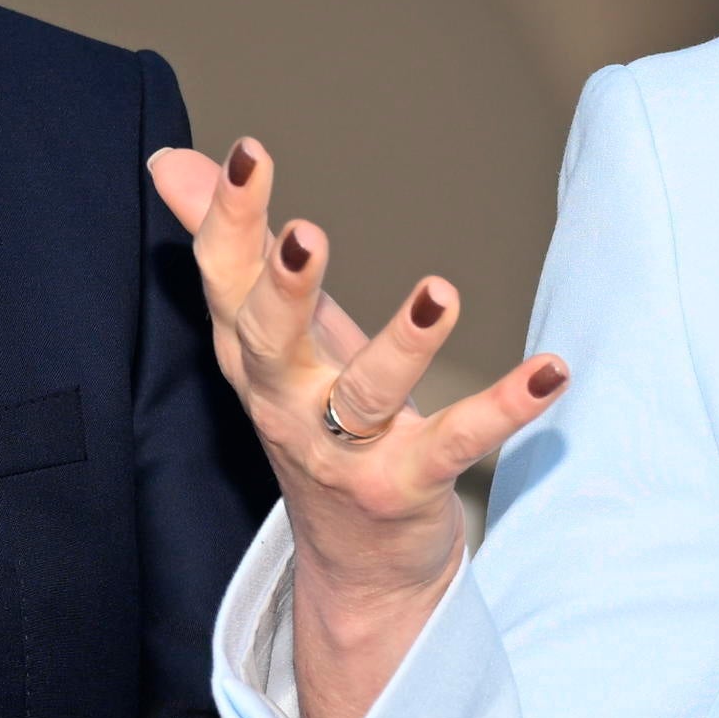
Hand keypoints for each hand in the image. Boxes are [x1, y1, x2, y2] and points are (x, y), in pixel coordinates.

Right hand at [147, 136, 566, 717]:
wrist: (355, 565)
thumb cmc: (314, 418)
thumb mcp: (268, 332)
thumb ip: (229, 245)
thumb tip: (167, 161)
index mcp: (252, 357)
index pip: (228, 282)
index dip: (229, 219)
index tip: (247, 152)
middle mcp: (287, 403)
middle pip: (273, 343)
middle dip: (287, 289)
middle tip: (305, 233)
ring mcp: (346, 451)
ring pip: (367, 396)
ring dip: (402, 346)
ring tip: (438, 293)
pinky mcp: (408, 486)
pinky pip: (457, 442)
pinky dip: (505, 408)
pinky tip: (551, 370)